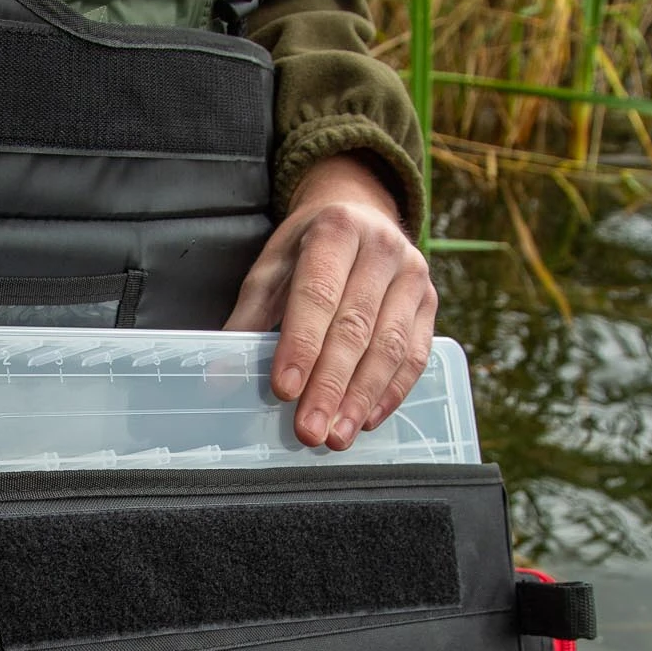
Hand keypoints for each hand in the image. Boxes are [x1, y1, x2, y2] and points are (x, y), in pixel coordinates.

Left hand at [225, 155, 436, 448]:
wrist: (360, 213)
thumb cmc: (307, 250)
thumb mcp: (272, 270)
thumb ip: (249, 319)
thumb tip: (222, 375)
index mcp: (337, 229)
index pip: (318, 294)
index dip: (301, 345)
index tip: (284, 390)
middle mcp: (382, 248)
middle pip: (356, 326)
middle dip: (330, 385)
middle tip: (309, 430)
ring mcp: (413, 275)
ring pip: (390, 346)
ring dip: (361, 398)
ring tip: (336, 437)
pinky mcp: (430, 302)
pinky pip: (415, 355)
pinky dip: (390, 393)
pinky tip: (365, 420)